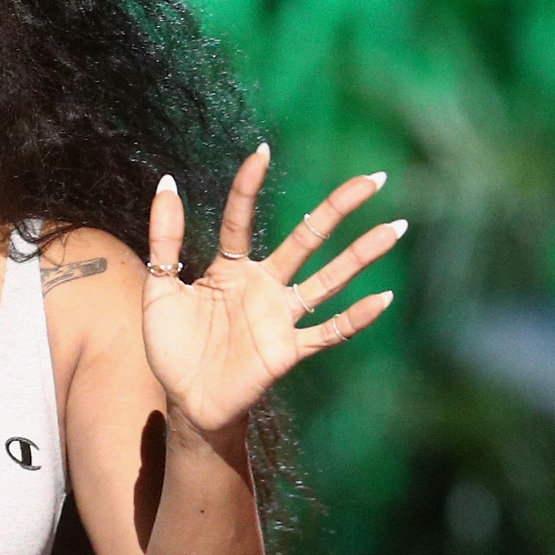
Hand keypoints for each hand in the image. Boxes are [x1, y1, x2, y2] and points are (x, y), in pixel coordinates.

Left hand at [141, 144, 403, 434]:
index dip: (249, 186)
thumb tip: (167, 182)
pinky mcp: (287, 350)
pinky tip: (382, 299)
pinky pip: (327, 332)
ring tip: (395, 228)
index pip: (242, 219)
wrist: (186, 402)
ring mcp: (279, 317)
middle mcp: (263, 286)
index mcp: (230, 270)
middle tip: (374, 179)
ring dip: (361, 255)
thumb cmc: (173, 349)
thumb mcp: (159, 289)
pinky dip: (354, 318)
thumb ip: (164, 240)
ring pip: (328, 279)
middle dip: (339, 208)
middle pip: (307, 239)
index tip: (262, 151)